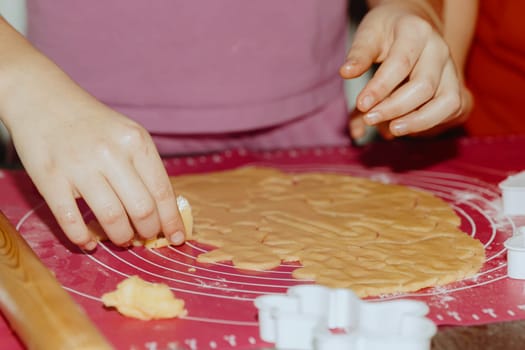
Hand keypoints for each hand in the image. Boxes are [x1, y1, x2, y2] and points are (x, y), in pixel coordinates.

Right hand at [7, 91, 185, 249]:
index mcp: (136, 141)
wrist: (44, 99)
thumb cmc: (93, 124)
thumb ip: (146, 168)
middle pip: (142, 209)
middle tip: (145, 237)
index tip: (177, 237)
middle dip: (148, 232)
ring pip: (111, 218)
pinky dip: (82, 238)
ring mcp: (79, 166)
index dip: (171, 220)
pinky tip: (89, 242)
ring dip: (121, 238)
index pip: (162, 191)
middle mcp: (110, 153)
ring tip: (122, 239)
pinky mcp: (50, 179)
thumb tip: (164, 211)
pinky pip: (71, 221)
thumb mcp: (129, 135)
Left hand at [341, 1, 468, 138]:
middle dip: (395, 108)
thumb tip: (346, 72)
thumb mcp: (369, 33)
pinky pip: (450, 111)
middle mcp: (440, 50)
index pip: (401, 63)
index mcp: (417, 31)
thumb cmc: (387, 32)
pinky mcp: (456, 87)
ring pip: (447, 102)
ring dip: (418, 122)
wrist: (413, 26)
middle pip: (424, 86)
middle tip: (369, 119)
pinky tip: (403, 126)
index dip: (380, 88)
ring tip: (391, 130)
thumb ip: (359, 54)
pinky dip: (428, 124)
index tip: (361, 105)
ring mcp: (452, 70)